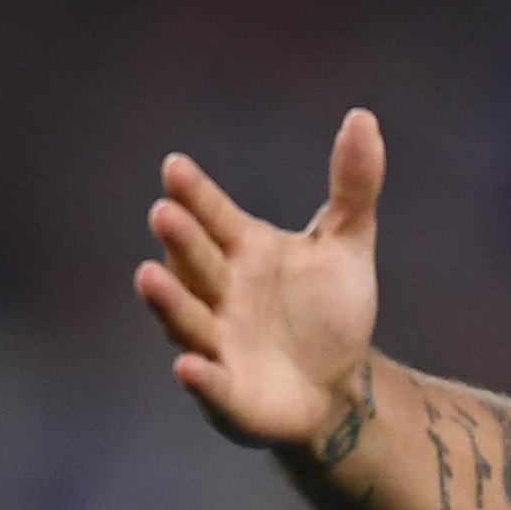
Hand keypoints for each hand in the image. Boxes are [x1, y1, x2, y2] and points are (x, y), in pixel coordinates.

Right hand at [136, 109, 386, 452]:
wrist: (337, 387)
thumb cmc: (328, 311)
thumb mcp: (348, 246)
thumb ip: (354, 187)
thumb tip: (362, 117)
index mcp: (243, 251)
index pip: (214, 216)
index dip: (196, 194)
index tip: (176, 167)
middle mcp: (220, 292)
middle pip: (195, 262)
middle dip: (180, 240)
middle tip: (165, 212)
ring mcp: (219, 342)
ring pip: (187, 318)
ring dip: (168, 300)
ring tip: (148, 276)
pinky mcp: (227, 393)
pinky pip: (210, 383)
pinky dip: (199, 376)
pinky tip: (188, 366)